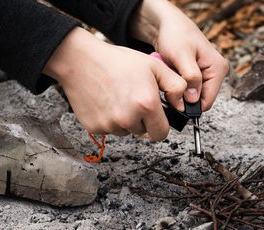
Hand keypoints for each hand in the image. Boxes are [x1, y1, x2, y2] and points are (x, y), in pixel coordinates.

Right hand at [43, 27, 185, 139]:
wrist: (80, 61)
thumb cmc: (117, 62)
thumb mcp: (154, 66)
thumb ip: (176, 85)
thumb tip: (183, 104)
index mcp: (146, 105)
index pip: (162, 134)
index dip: (161, 125)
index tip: (157, 117)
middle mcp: (128, 119)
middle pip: (144, 132)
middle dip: (144, 121)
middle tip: (135, 100)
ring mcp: (110, 125)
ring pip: (127, 131)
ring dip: (127, 120)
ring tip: (119, 98)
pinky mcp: (95, 127)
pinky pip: (110, 130)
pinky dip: (110, 120)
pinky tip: (107, 102)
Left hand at [129, 0, 228, 111]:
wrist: (167, 25)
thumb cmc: (176, 34)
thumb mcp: (182, 55)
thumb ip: (190, 77)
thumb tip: (193, 99)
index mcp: (218, 69)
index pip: (207, 101)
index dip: (190, 103)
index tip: (175, 96)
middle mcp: (216, 73)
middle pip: (200, 100)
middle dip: (184, 95)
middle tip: (172, 81)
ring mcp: (208, 75)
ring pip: (192, 96)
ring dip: (180, 90)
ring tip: (172, 75)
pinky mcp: (199, 76)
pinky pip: (188, 90)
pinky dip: (178, 85)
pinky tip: (173, 75)